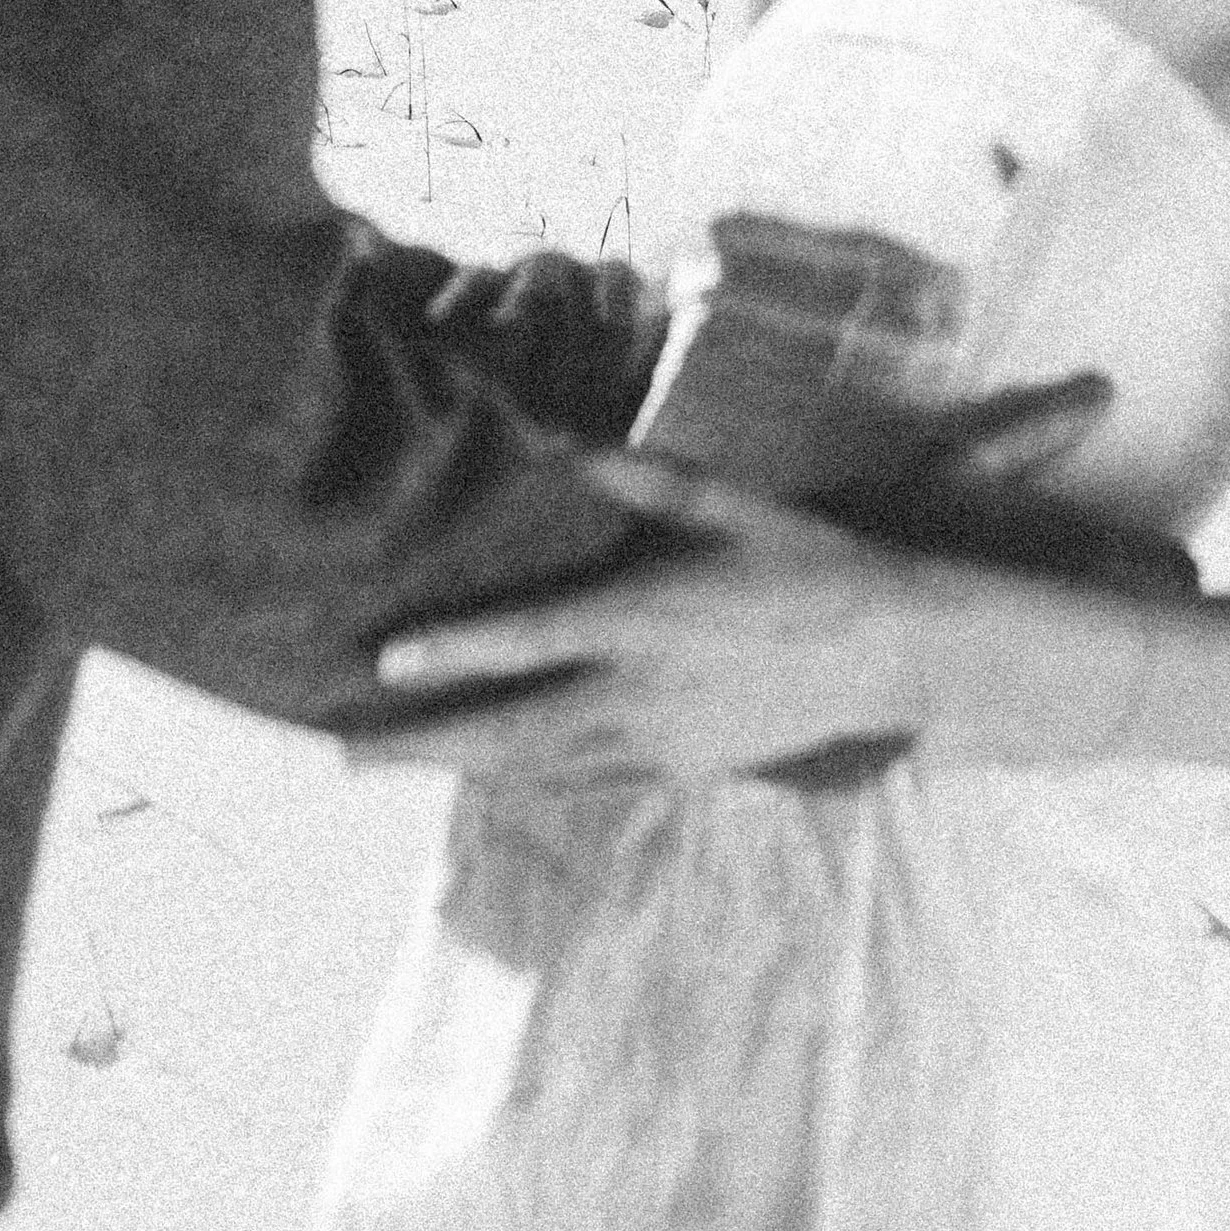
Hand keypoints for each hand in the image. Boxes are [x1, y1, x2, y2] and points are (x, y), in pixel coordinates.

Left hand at [346, 452, 984, 785]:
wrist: (883, 654)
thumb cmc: (798, 559)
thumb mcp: (720, 499)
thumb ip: (634, 477)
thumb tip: (556, 447)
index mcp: (643, 619)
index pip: (527, 642)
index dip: (452, 653)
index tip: (383, 661)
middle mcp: (637, 694)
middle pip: (509, 731)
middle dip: (423, 743)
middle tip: (346, 750)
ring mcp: (656, 745)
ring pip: (536, 768)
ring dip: (458, 767)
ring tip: (389, 761)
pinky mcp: (676, 772)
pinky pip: (582, 783)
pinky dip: (523, 779)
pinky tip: (484, 773)